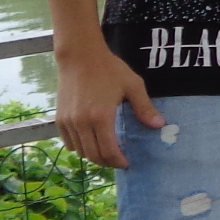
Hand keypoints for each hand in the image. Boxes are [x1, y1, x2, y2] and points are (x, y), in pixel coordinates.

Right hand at [54, 46, 162, 168]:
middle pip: (93, 155)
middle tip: (118, 161)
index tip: (126, 163)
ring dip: (93, 155)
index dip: (118, 161)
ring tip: (106, 152)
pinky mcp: (59, 119)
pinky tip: (91, 142)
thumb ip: (144, 108)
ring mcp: (68, 122)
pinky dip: (80, 147)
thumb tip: (159, 125)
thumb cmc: (109, 69)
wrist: (80, 56)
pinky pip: (69, 142)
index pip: (109, 151)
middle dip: (107, 162)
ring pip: (80, 151)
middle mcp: (82, 123)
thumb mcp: (132, 85)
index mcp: (101, 117)